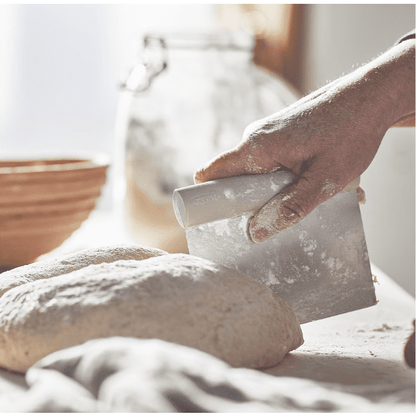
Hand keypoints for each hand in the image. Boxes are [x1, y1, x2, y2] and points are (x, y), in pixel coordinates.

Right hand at [195, 40, 414, 242]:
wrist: (372, 95)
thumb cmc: (351, 131)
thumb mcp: (324, 180)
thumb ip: (290, 208)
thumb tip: (256, 232)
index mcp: (258, 146)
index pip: (213, 173)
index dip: (211, 198)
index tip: (222, 219)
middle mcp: (256, 137)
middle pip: (236, 178)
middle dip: (255, 200)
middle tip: (285, 210)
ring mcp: (268, 133)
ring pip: (257, 172)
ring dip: (278, 189)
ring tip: (311, 190)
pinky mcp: (280, 133)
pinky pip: (271, 162)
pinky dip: (288, 176)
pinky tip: (315, 177)